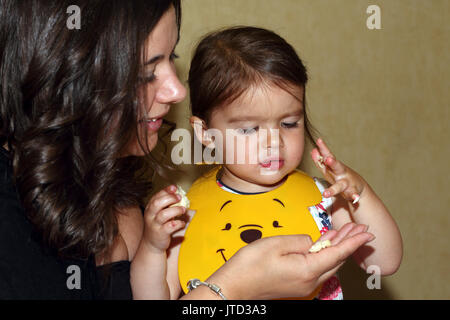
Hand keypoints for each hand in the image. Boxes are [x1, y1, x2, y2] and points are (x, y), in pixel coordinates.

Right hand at [143, 185, 186, 251]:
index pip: (156, 196)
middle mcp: (150, 215)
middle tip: (179, 197)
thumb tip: (179, 195)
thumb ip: (167, 205)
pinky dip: (178, 223)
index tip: (174, 187)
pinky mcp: (160, 234)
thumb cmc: (158, 225)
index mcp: (150, 208)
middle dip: (169, 198)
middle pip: (157, 204)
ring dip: (175, 210)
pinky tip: (182, 223)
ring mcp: (155, 225)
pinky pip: (170, 227)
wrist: (151, 244)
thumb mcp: (159, 213)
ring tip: (183, 210)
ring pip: (164, 215)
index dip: (166, 191)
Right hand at [201, 223, 373, 299]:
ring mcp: (303, 284)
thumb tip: (312, 241)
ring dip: (338, 247)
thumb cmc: (250, 266)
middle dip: (349, 242)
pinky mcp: (296, 284)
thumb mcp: (275, 244)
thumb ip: (300, 240)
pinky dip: (324, 254)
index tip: (368, 232)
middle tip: (360, 227)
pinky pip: (317, 267)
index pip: (338, 252)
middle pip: (336, 259)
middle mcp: (310, 281)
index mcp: (307, 270)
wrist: (233, 288)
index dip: (354, 241)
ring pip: (328, 263)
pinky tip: (325, 244)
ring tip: (347, 232)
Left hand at [311, 138, 365, 203]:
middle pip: (336, 166)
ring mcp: (346, 183)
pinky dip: (354, 196)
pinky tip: (355, 198)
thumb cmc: (339, 176)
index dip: (323, 148)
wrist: (358, 187)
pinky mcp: (352, 192)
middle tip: (328, 159)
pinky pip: (353, 195)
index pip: (327, 156)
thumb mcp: (329, 168)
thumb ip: (320, 161)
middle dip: (332, 163)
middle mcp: (340, 173)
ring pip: (340, 186)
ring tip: (326, 194)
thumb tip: (313, 150)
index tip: (319, 141)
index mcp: (333, 167)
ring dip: (333, 189)